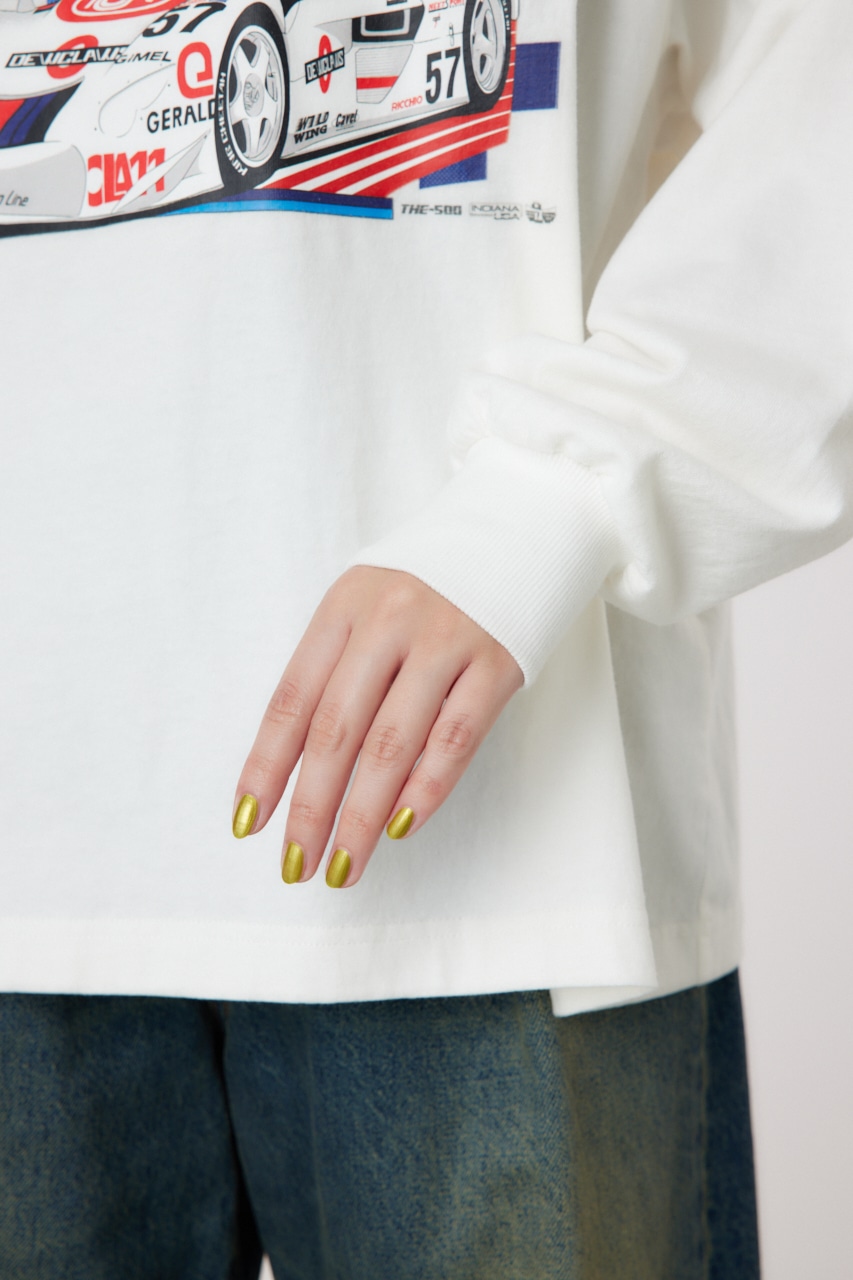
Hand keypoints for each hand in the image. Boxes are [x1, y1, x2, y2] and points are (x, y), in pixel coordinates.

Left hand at [231, 566, 523, 887]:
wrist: (516, 529)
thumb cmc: (429, 585)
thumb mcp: (369, 606)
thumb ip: (338, 672)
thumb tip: (302, 772)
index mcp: (343, 607)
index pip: (292, 699)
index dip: (267, 766)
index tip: (249, 822)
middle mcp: (389, 620)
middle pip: (337, 730)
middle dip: (311, 808)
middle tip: (296, 864)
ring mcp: (445, 639)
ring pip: (392, 743)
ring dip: (362, 815)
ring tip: (344, 865)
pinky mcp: (497, 661)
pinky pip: (455, 738)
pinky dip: (425, 789)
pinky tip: (400, 827)